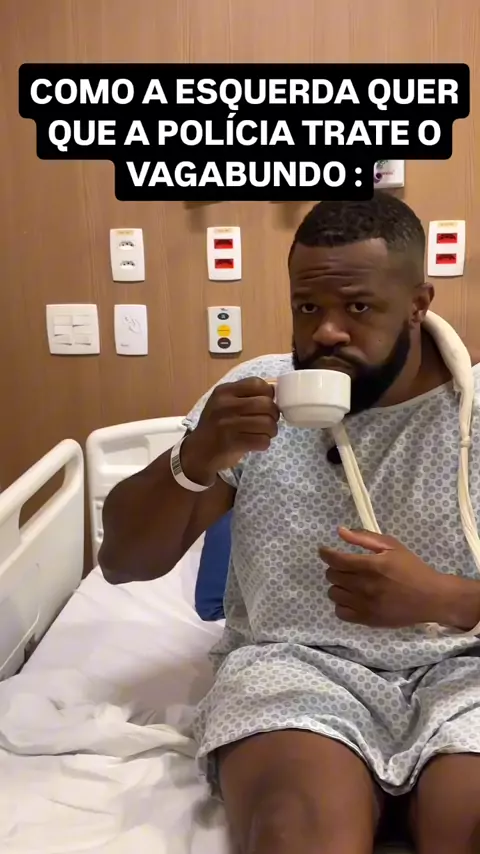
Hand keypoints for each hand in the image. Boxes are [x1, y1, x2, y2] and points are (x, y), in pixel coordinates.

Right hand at [182, 378, 279, 483]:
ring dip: (271, 431)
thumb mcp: (224, 403)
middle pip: (267, 404)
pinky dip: (264, 443)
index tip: (265, 405)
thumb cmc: (216, 426)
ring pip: (268, 423)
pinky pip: (262, 440)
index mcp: (224, 391)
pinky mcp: (231, 442)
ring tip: (264, 433)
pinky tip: (257, 443)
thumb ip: (245, 396)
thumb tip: (275, 392)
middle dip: (273, 415)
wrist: (198, 452)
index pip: (258, 384)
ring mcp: (227, 424)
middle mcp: (224, 405)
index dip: (268, 395)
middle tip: (268, 422)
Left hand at [319, 527, 454, 628]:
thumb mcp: (392, 546)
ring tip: (349, 582)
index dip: (325, 554)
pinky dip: (342, 604)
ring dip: (338, 586)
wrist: (431, 597)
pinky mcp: (367, 620)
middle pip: (332, 576)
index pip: (336, 560)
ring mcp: (365, 605)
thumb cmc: (412, 568)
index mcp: (372, 565)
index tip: (324, 551)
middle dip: (334, 568)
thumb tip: (340, 531)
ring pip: (333, 594)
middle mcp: (365, 586)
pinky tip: (352, 598)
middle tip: (344, 566)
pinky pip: (340, 612)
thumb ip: (364, 537)